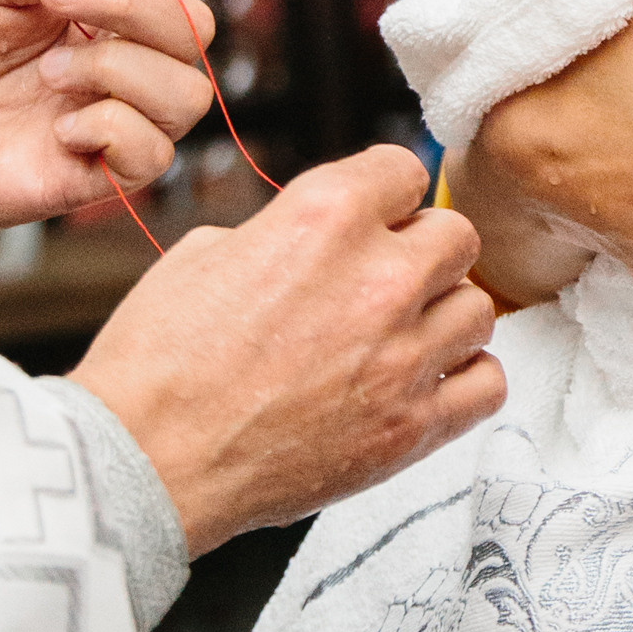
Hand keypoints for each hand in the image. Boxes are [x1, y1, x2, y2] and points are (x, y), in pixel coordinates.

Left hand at [0, 0, 214, 240]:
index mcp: (102, 11)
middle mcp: (120, 64)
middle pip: (195, 30)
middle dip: (133, 3)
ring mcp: (112, 121)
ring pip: (188, 93)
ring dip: (122, 69)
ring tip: (50, 71)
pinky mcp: (94, 177)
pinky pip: (154, 155)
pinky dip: (115, 129)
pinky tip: (59, 126)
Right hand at [71, 146, 504, 553]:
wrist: (144, 461)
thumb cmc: (157, 364)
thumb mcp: (205, 254)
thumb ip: (284, 231)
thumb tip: (321, 239)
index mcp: (324, 217)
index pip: (406, 170)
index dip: (386, 194)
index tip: (377, 215)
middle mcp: (378, 279)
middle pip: (458, 236)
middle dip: (423, 251)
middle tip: (387, 278)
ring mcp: (402, 356)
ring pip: (478, 308)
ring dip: (443, 315)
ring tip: (401, 335)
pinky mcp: (412, 427)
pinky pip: (487, 383)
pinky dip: (465, 379)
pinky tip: (428, 381)